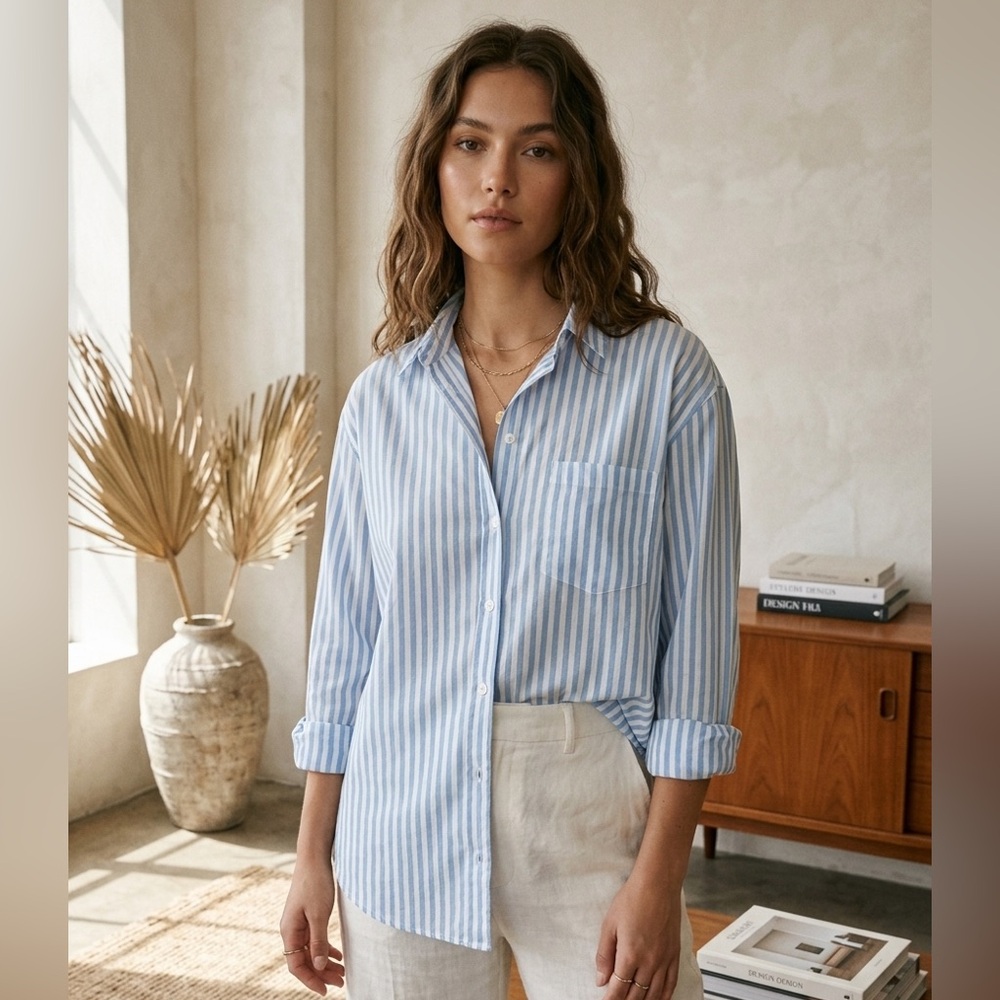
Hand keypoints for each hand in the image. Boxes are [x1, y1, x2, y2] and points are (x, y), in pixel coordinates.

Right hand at [279, 860, 345, 995]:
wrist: (314, 858)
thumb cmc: (315, 883)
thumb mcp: (319, 914)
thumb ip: (318, 941)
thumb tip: (319, 966)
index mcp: (289, 931)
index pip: (296, 965)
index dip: (310, 980)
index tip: (325, 990)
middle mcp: (291, 930)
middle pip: (304, 960)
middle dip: (322, 974)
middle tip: (341, 982)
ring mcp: (299, 923)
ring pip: (311, 951)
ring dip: (325, 963)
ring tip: (343, 972)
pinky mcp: (308, 916)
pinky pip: (315, 939)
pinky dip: (326, 949)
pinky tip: (339, 955)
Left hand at [595, 876, 683, 999]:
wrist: (657, 884)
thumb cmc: (633, 899)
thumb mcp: (609, 924)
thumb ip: (604, 955)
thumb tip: (601, 978)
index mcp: (630, 955)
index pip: (618, 989)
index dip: (610, 999)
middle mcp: (649, 962)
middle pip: (636, 995)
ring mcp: (664, 960)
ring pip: (654, 994)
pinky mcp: (675, 955)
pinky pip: (671, 984)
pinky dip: (663, 997)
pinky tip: (657, 999)